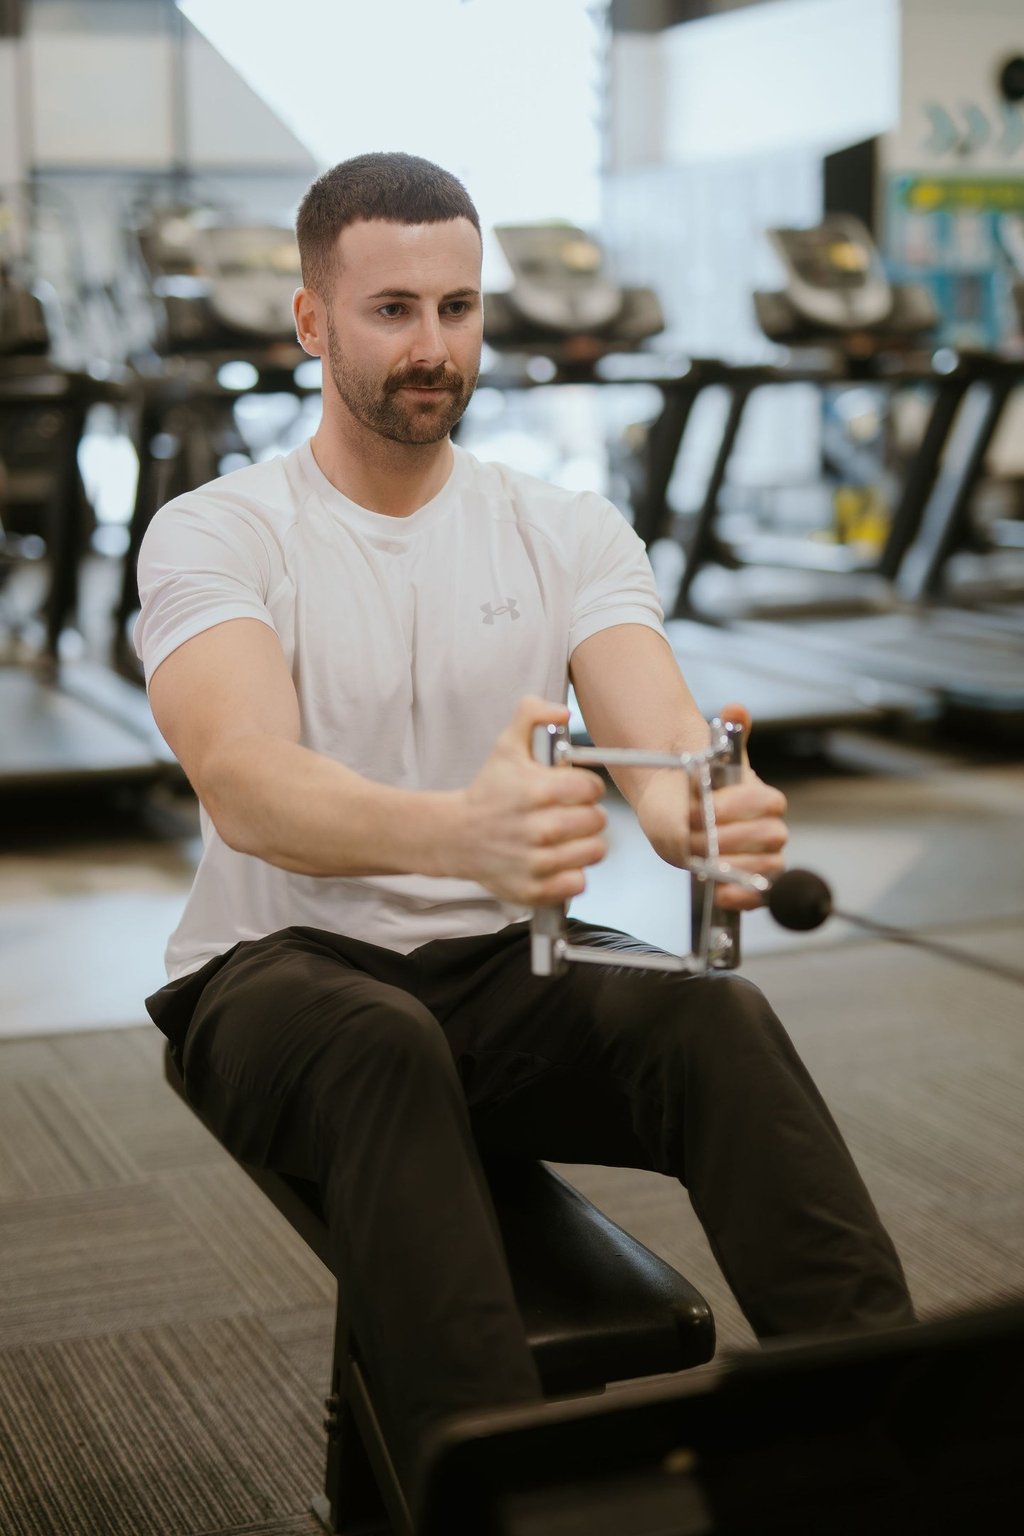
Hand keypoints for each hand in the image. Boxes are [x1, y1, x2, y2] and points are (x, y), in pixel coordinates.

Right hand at [456, 696, 607, 904]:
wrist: (455, 836)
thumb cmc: (488, 791)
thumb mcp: (505, 746)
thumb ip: (532, 715)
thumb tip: (561, 711)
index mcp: (536, 791)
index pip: (591, 789)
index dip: (586, 787)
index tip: (572, 790)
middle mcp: (538, 829)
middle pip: (596, 821)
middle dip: (586, 814)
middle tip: (568, 813)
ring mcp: (536, 862)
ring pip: (594, 851)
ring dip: (584, 843)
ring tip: (565, 837)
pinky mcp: (534, 889)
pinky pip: (578, 883)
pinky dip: (572, 874)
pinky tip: (557, 860)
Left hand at [690, 703, 787, 908]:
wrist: (673, 805)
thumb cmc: (694, 783)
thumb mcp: (710, 756)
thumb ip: (729, 732)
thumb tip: (736, 708)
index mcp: (761, 798)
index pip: (770, 804)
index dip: (740, 806)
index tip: (710, 807)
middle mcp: (766, 827)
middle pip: (771, 837)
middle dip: (733, 837)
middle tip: (702, 836)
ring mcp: (757, 855)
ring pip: (769, 866)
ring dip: (738, 866)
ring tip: (710, 862)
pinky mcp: (746, 878)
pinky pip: (761, 894)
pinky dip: (745, 897)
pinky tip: (724, 893)